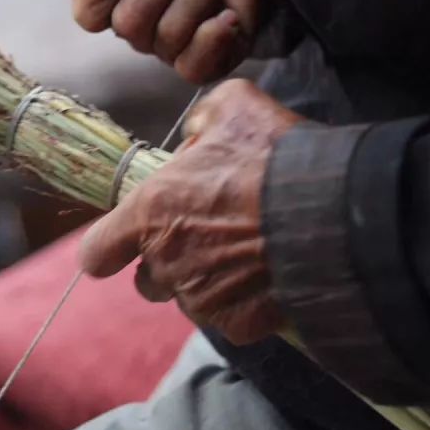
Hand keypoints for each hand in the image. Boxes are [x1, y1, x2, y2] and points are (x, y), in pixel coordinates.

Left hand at [78, 80, 302, 344]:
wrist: (333, 212)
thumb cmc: (274, 155)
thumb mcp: (233, 106)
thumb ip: (202, 121)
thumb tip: (198, 134)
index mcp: (149, 213)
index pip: (96, 253)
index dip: (106, 249)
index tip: (120, 245)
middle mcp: (166, 262)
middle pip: (147, 280)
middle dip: (168, 262)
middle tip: (205, 237)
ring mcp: (202, 298)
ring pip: (189, 300)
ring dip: (205, 283)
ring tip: (243, 256)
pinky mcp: (239, 324)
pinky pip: (230, 319)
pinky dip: (244, 305)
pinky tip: (267, 278)